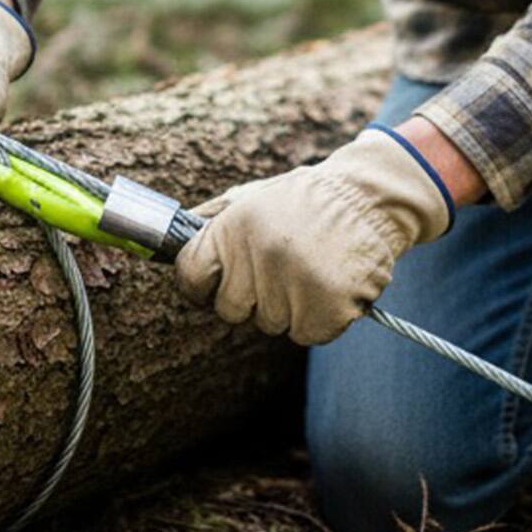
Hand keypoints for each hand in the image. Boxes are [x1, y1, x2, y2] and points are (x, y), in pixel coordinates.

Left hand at [174, 127, 453, 345]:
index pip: (190, 276)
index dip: (203, 283)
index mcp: (233, 228)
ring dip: (289, 305)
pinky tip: (329, 285)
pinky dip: (318, 318)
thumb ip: (208, 222)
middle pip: (230, 310)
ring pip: (269, 324)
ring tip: (311, 267)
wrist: (370, 197)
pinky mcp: (327, 309)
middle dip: (251, 296)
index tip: (220, 280)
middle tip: (281, 266)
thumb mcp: (249, 197)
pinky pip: (305, 334)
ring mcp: (294, 286)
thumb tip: (160, 246)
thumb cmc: (304, 199)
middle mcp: (259, 257)